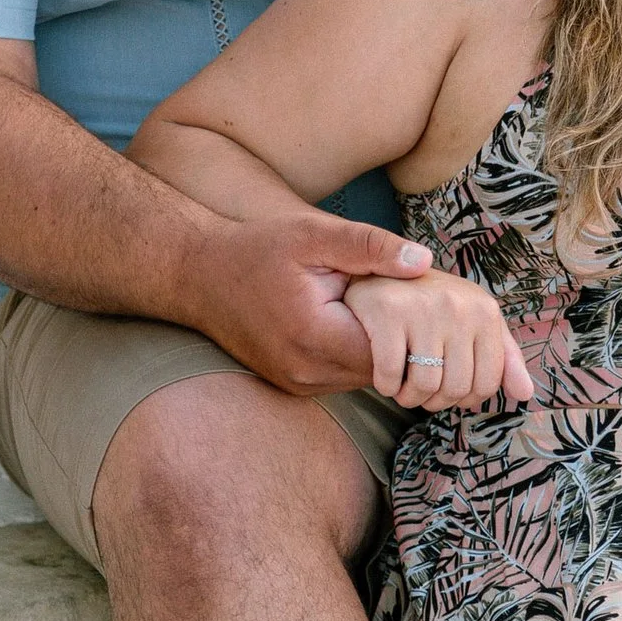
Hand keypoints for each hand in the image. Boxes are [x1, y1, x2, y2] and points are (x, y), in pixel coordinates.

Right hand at [178, 209, 437, 397]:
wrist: (198, 276)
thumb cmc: (256, 249)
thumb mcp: (313, 235)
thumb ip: (369, 247)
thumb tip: (423, 263)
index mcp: (315, 338)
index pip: (393, 351)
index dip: (415, 325)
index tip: (422, 295)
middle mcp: (306, 373)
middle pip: (384, 370)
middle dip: (403, 339)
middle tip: (412, 301)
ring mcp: (298, 385)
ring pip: (366, 377)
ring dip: (382, 349)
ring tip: (387, 309)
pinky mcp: (294, 385)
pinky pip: (343, 376)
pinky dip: (358, 353)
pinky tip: (359, 321)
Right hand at [344, 271, 533, 409]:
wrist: (383, 274)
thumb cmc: (435, 307)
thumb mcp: (477, 322)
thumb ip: (504, 358)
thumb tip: (525, 394)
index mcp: (486, 312)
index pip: (487, 382)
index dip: (466, 399)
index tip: (449, 392)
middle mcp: (459, 307)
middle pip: (456, 388)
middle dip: (436, 402)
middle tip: (422, 392)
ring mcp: (423, 308)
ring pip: (424, 385)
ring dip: (409, 398)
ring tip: (404, 388)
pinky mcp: (388, 312)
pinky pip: (390, 375)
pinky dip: (386, 386)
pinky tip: (386, 378)